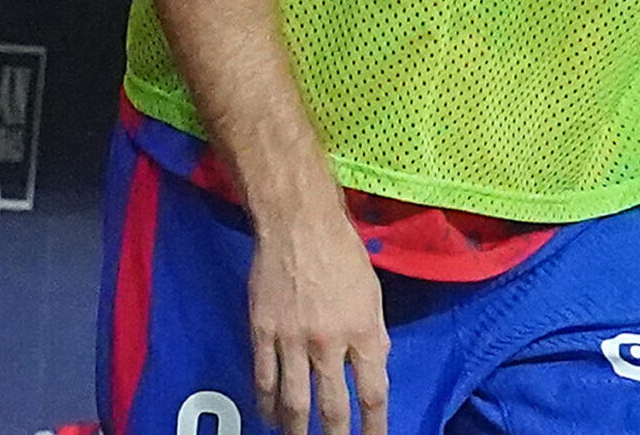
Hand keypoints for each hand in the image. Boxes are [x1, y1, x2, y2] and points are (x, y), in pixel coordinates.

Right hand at [247, 209, 390, 434]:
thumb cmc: (343, 254)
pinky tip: (270, 416)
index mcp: (363, 331)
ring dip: (297, 430)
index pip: (373, 392)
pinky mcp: (262, 332)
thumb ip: (374, 334)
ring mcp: (292, 340)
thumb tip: (377, 365)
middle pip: (333, 406)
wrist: (299, 225)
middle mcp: (329, 342)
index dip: (374, 425)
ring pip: (294, 401)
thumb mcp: (373, 294)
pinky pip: (264, 378)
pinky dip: (266, 404)